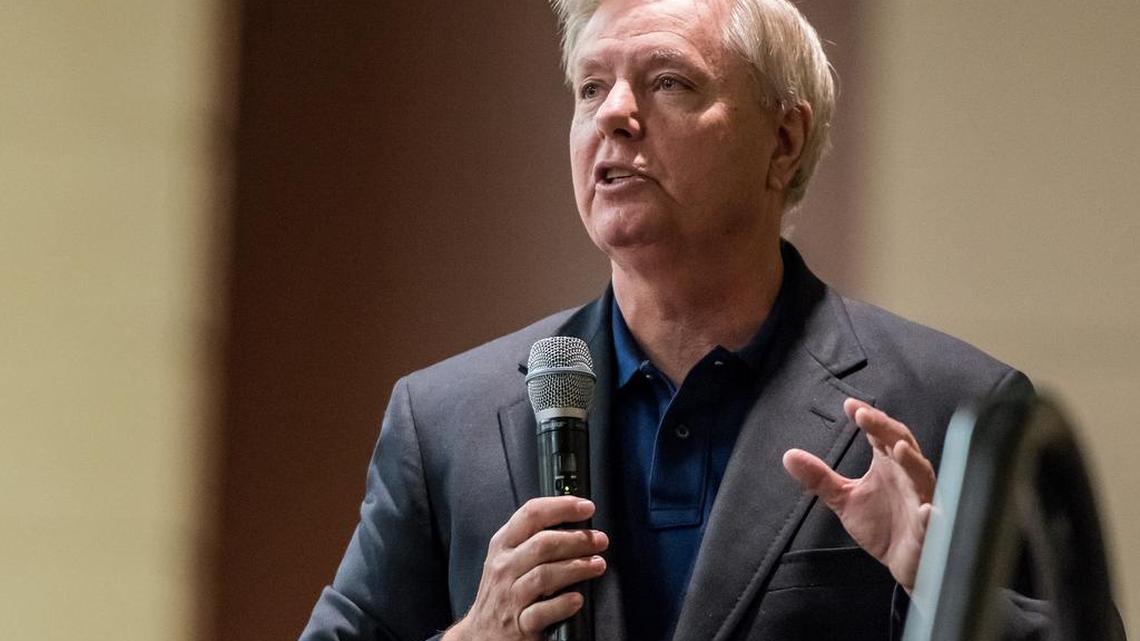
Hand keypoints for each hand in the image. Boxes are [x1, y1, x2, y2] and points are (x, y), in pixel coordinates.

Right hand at [444, 497, 607, 640]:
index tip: (586, 507)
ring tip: (598, 565)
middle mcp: (504, 567)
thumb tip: (574, 522)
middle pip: (543, 544)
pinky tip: (577, 599)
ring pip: (545, 575)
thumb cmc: (502, 592)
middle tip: (600, 541)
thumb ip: (532, 539)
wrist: (481, 634)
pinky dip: (563, 604)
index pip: (531, 514)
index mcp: (503, 545)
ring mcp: (510, 596)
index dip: (562, 507)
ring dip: (577, 567)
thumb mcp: (507, 558)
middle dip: (577, 539)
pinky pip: (543, 611)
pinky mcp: (519, 624)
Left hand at [782, 398, 935, 592]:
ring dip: (912, 462)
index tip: (849, 405)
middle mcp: (908, 477)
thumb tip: (789, 456)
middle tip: (865, 416)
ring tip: (898, 448)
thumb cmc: (882, 525)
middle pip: (901, 444)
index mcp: (889, 465)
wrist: (905, 564)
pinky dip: (931, 515)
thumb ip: (820, 478)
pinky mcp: (930, 530)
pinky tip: (926, 510)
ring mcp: (921, 501)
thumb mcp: (844, 499)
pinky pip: (934, 520)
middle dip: (885, 429)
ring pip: (922, 476)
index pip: (880, 434)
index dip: (868, 418)